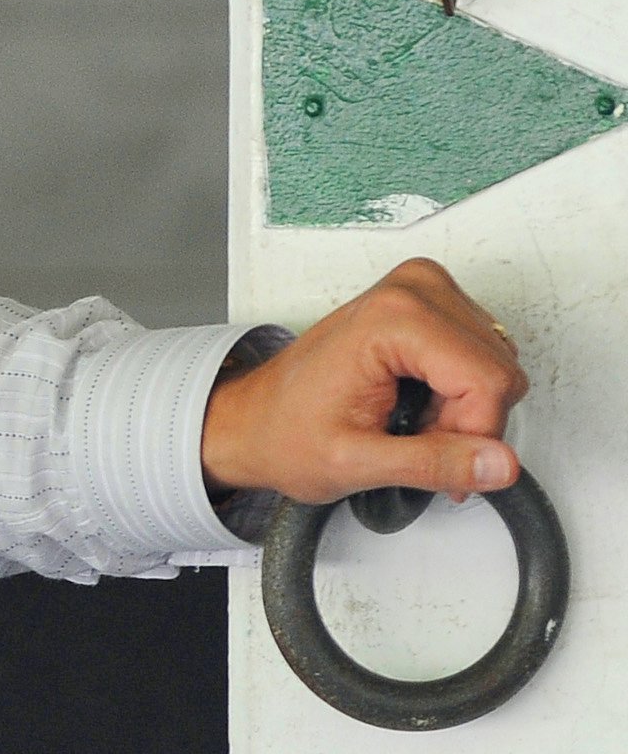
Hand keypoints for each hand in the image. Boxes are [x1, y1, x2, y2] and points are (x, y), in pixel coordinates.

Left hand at [202, 257, 526, 504]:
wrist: (254, 419)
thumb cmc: (286, 432)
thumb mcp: (355, 462)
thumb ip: (433, 464)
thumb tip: (499, 464)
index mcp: (394, 317)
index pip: (490, 380)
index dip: (474, 435)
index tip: (440, 462)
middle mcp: (412, 290)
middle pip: (498, 370)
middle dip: (467, 422)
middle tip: (414, 441)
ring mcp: (421, 290)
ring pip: (495, 364)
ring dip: (462, 408)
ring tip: (408, 422)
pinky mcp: (427, 302)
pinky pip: (480, 354)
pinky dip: (458, 391)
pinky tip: (416, 402)